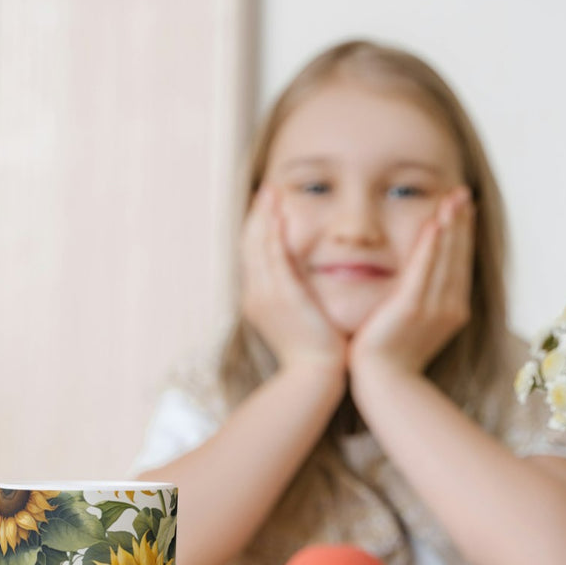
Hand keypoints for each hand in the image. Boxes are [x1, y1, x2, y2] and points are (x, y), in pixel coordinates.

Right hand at [240, 186, 346, 372]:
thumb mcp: (301, 318)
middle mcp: (256, 294)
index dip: (258, 227)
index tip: (267, 206)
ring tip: (272, 192)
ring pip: (258, 246)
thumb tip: (307, 283)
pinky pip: (274, 259)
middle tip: (267, 189)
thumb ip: (299, 296)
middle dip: (258, 214)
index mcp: (258, 299)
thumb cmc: (315, 352)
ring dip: (264, 216)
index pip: (253, 254)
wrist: (314, 376)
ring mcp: (266, 296)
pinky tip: (280, 216)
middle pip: (249, 244)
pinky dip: (274, 236)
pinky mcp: (282, 297)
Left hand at [349, 186, 474, 378]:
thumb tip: (415, 284)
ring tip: (454, 198)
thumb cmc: (390, 358)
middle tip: (463, 192)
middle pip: (458, 255)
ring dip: (451, 225)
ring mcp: (434, 308)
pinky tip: (435, 223)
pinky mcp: (412, 308)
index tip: (462, 209)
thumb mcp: (410, 324)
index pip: (459, 263)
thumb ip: (416, 300)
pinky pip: (425, 270)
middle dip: (461, 222)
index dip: (462, 234)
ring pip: (446, 257)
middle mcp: (449, 307)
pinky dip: (432, 245)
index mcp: (452, 310)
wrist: (383, 384)